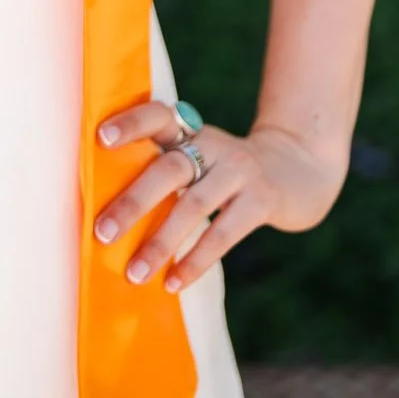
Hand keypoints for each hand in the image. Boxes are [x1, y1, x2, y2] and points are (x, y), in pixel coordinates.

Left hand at [92, 100, 345, 293]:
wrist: (298, 167)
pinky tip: (173, 282)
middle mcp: (213, 144)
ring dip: (160, 243)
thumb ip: (165, 168)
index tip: (100, 138)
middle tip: (102, 232)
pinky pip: (223, 234)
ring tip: (134, 273)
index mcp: (191, 130)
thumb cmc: (227, 170)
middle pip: (168, 169)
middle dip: (133, 202)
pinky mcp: (262, 200)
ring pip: (193, 207)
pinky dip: (195, 260)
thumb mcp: (201, 155)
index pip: (157, 116)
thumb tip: (111, 214)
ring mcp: (240, 170)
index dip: (130, 124)